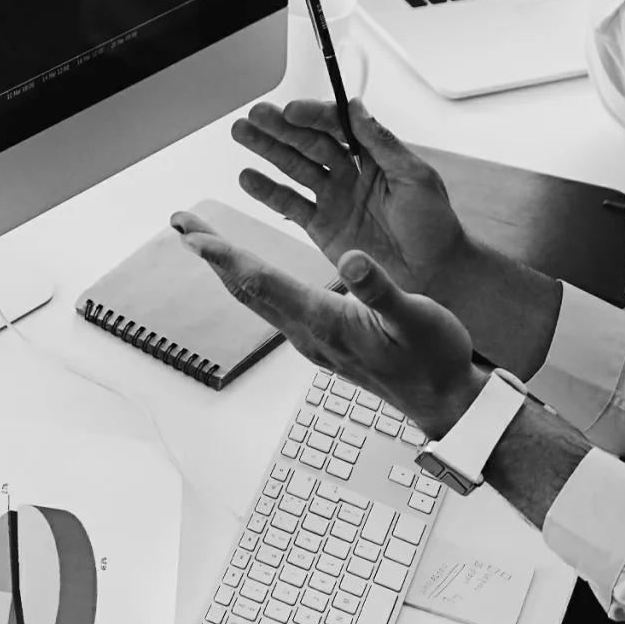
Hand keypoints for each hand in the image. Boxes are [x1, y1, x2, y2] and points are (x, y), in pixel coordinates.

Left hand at [172, 216, 486, 437]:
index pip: (262, 283)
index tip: (193, 235)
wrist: (443, 400)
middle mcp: (308, 334)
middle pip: (245, 289)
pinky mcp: (321, 341)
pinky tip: (251, 271)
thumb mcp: (415, 317)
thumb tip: (349, 260)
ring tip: (204, 241)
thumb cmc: (434, 358)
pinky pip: (274, 306)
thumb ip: (380, 290)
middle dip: (212, 254)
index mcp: (325, 322)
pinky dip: (253, 280)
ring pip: (256, 298)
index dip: (225, 256)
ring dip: (227, 267)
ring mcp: (311, 340)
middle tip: (181, 223)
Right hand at [230, 100, 473, 300]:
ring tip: (241, 133)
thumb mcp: (416, 178)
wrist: (435, 276)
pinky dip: (268, 191)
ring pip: (294, 167)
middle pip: (309, 141)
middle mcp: (349, 172)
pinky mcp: (321, 226)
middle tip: (254, 115)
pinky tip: (248, 177)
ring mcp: (333, 198)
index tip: (292, 111)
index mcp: (374, 155)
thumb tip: (357, 107)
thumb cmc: (435, 226)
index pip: (338, 125)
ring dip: (267, 150)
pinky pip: (290, 204)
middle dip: (280, 127)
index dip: (313, 116)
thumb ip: (382, 143)